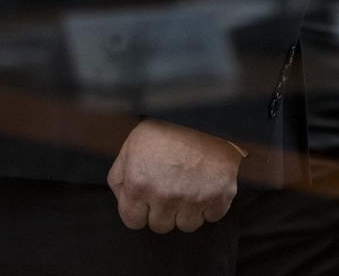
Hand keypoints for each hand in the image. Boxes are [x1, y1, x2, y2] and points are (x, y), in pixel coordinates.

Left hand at [107, 119, 240, 233]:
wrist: (204, 112)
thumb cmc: (165, 126)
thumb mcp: (131, 144)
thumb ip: (120, 175)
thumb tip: (122, 197)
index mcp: (139, 184)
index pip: (132, 221)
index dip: (138, 210)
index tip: (146, 199)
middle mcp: (165, 197)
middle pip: (160, 226)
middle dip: (162, 209)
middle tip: (169, 185)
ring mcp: (193, 200)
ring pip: (186, 225)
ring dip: (186, 210)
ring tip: (187, 182)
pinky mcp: (219, 198)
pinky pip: (211, 217)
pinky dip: (209, 204)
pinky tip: (204, 182)